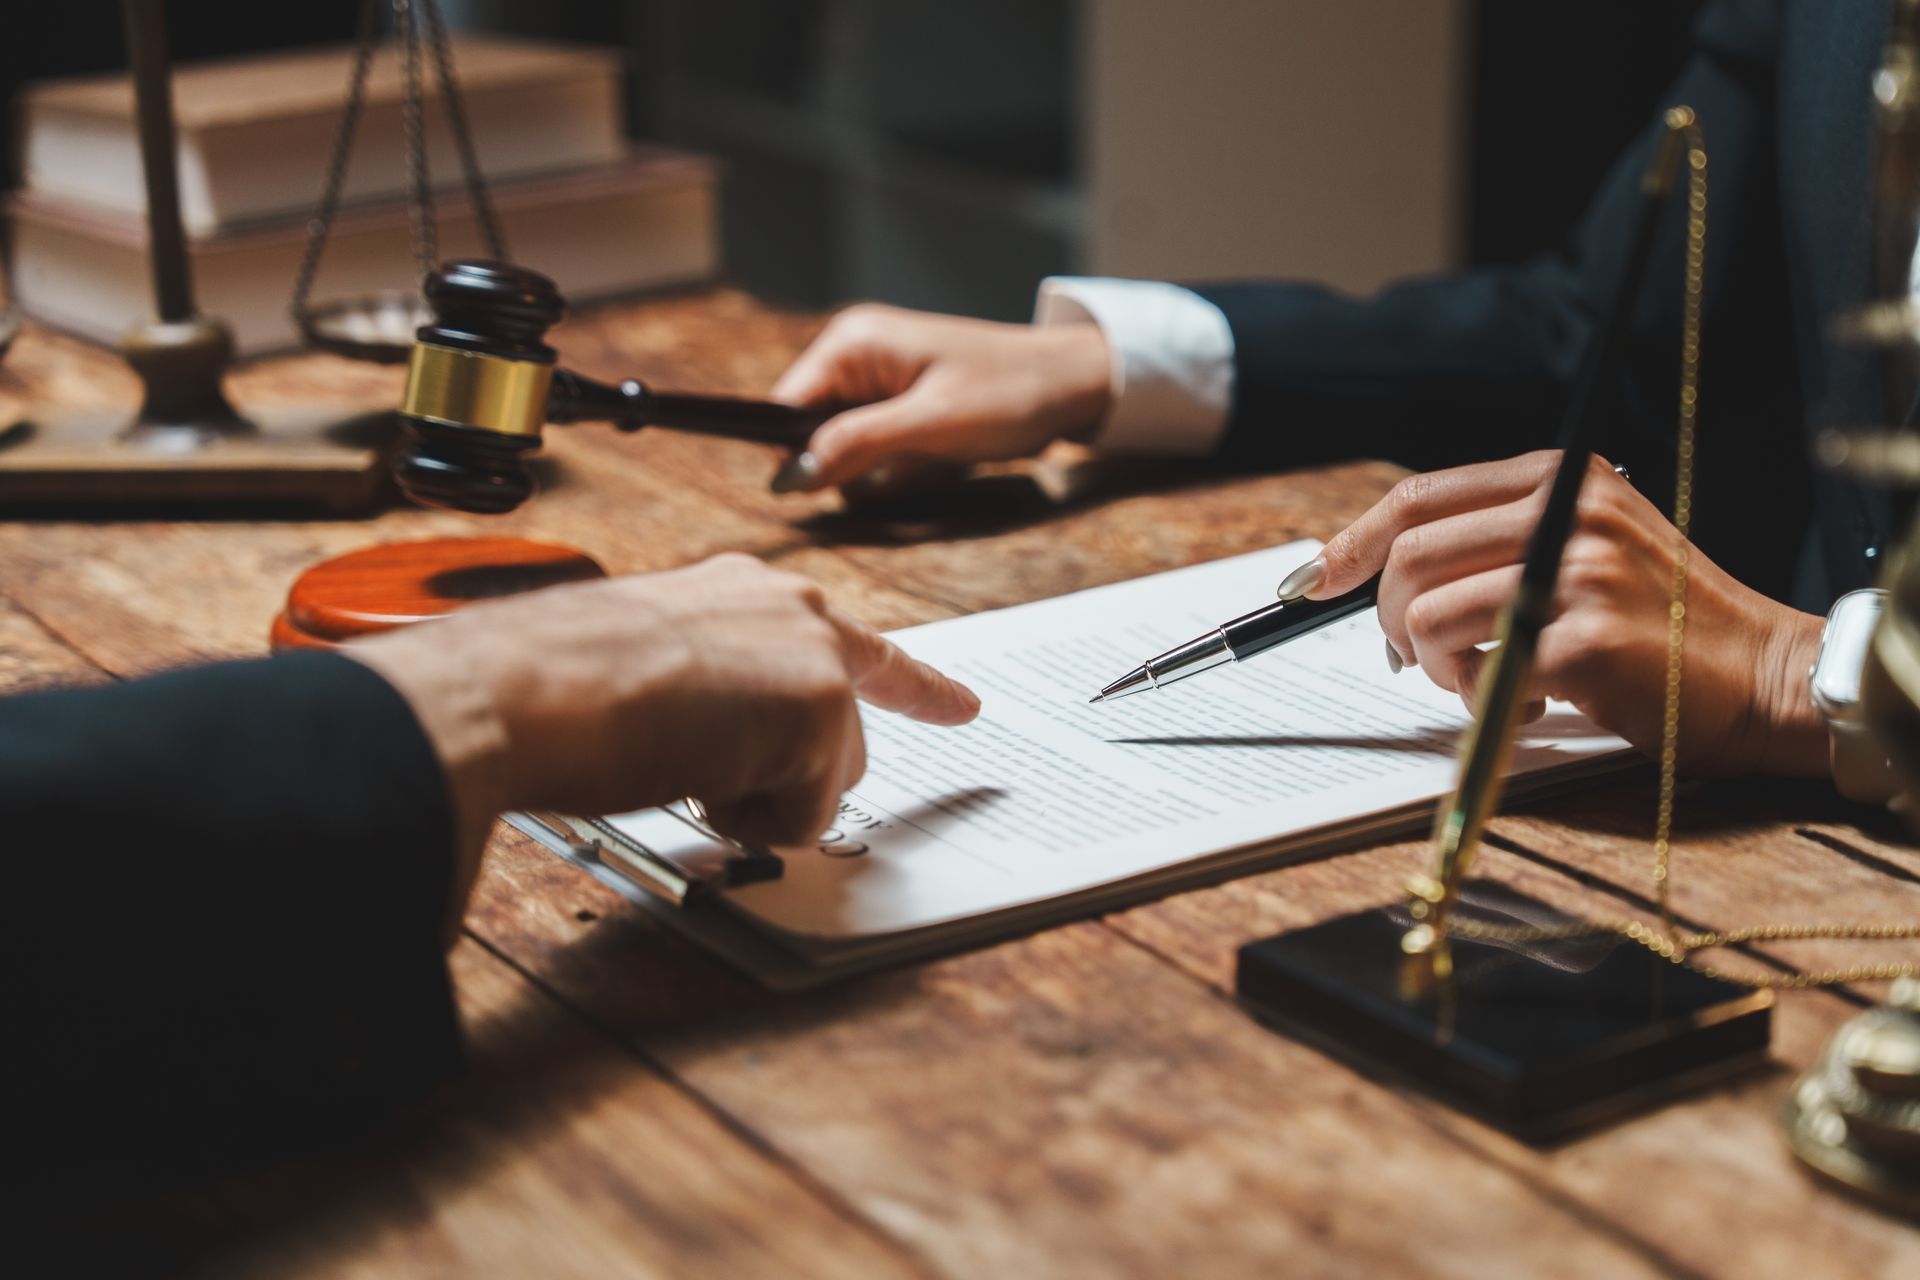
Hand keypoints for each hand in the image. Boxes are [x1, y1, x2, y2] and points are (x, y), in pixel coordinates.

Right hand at [349, 554, 980, 916]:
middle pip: (840, 740)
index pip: (854, 646)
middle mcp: (796, 612)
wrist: (529, 686)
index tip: (964, 707)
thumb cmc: (558, 682)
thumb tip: (730, 749)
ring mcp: (816, 661)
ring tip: (675, 756)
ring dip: (755, 798)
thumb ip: (720, 690)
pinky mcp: (820, 715)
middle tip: (694, 763)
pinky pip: (802, 821)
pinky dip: (747, 823)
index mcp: (750, 593)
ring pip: (823, 784)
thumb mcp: (655, 664)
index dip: (916, 686)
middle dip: (782, 780)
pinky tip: (689, 773)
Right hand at [769, 303, 1111, 491]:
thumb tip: (787, 476)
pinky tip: (935, 458)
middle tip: (904, 465)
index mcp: (852, 343)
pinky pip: (873, 448)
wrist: (1072, 385)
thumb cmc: (1009, 393)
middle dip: (849, 463)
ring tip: (930, 458)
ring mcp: (876, 378)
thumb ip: (855, 446)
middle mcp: (855, 354)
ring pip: (841, 447)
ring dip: (878, 469)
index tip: (832, 486)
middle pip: (809, 431)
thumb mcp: (929, 425)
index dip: (795, 453)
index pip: (782, 406)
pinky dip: (898, 466)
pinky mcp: (897, 403)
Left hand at [1289, 451, 1825, 775]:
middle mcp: (1570, 511)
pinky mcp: (1584, 640)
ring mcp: (1579, 573)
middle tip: (1412, 658)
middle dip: (1388, 619)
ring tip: (1486, 679)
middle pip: (1410, 558)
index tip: (1311, 582)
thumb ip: (1501, 540)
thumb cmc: (1663, 623)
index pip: (1421, 496)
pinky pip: (1479, 674)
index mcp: (1562, 478)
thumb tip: (1383, 571)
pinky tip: (1532, 703)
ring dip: (1436, 667)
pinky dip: (1487, 702)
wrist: (1763, 675)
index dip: (1353, 542)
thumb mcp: (1589, 545)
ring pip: (1427, 617)